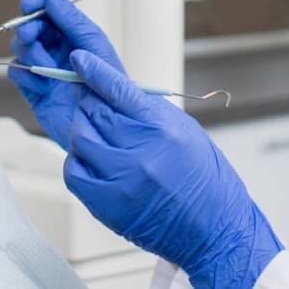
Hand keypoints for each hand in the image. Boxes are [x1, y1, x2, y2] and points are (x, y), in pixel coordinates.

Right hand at [7, 0, 124, 149]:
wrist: (107, 127)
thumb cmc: (110, 85)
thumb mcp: (92, 44)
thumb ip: (70, 18)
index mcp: (75, 36)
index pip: (51, 11)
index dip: (38, 5)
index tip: (28, 4)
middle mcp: (59, 50)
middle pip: (32, 28)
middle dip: (28, 28)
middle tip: (30, 35)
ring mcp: (45, 69)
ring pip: (21, 49)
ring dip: (28, 53)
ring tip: (44, 66)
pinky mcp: (35, 90)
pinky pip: (17, 73)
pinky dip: (23, 75)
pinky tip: (41, 84)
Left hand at [65, 50, 281, 288]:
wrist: (213, 228)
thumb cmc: (203, 178)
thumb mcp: (183, 129)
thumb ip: (147, 111)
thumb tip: (113, 91)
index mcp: (161, 127)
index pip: (116, 88)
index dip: (93, 70)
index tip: (80, 60)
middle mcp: (140, 151)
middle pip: (94, 112)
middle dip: (91, 105)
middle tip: (97, 109)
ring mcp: (121, 179)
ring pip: (81, 140)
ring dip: (85, 134)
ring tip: (101, 139)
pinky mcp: (107, 204)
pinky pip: (74, 172)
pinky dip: (78, 162)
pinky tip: (94, 162)